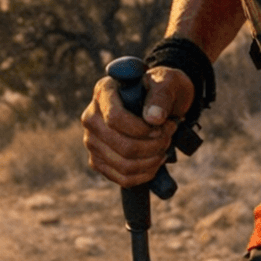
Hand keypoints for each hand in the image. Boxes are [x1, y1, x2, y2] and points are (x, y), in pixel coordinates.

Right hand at [81, 66, 194, 187]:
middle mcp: (91, 117)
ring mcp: (92, 141)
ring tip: (165, 146)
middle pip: (122, 146)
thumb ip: (161, 96)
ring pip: (124, 165)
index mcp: (104, 91)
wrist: (160, 103)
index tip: (163, 126)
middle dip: (154, 146)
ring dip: (152, 160)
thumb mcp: (168, 82)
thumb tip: (153, 118)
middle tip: (169, 135)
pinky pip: (122, 178)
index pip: (115, 118)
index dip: (142, 129)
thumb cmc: (162, 88)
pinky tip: (156, 160)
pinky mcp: (98, 161)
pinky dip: (145, 174)